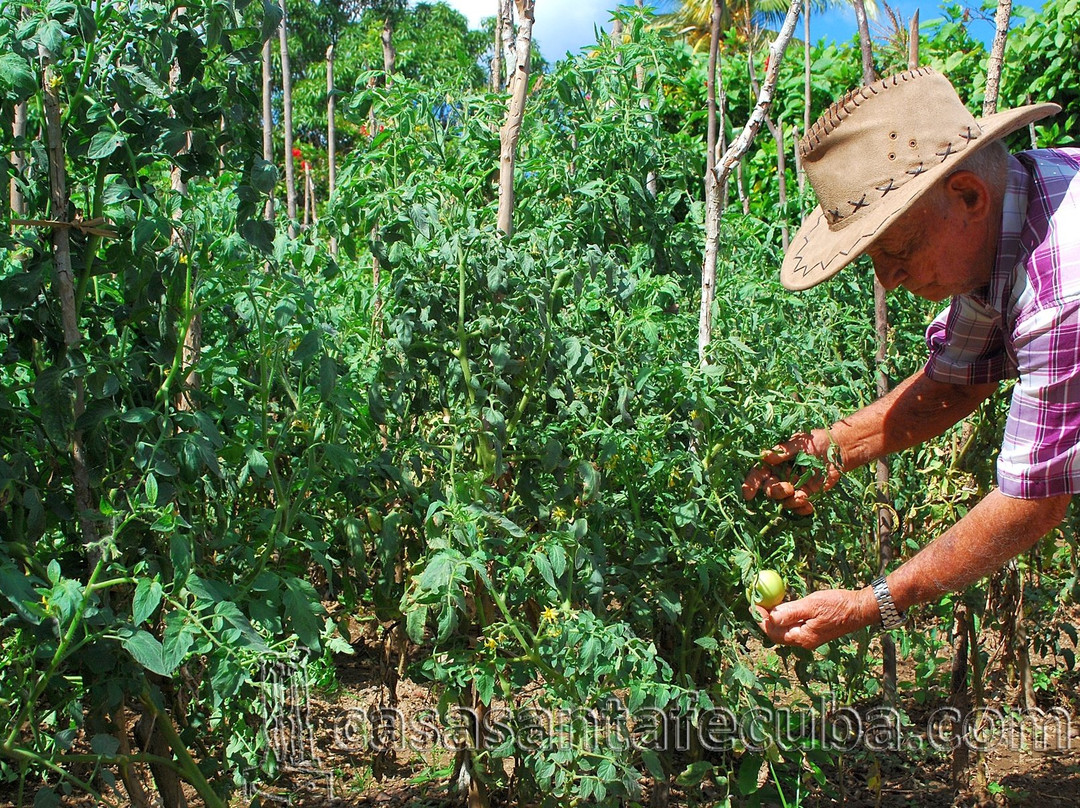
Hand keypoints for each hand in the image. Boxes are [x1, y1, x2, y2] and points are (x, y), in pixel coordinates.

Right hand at [741, 430, 841, 515]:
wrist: (838, 449)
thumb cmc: (816, 441)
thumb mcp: (800, 442)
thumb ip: (783, 451)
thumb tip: (764, 455)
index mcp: (775, 463)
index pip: (759, 473)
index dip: (751, 484)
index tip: (748, 494)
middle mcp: (781, 476)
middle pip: (770, 490)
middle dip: (776, 492)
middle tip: (789, 488)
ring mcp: (793, 487)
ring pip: (784, 501)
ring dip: (790, 502)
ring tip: (803, 497)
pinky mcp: (806, 494)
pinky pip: (799, 507)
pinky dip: (802, 510)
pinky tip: (809, 507)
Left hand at [753, 588, 878, 649]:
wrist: (860, 609)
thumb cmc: (837, 605)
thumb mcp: (811, 605)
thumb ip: (790, 612)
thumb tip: (770, 616)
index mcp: (803, 638)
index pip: (773, 632)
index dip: (761, 619)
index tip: (754, 604)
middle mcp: (804, 641)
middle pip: (777, 633)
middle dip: (765, 619)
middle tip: (758, 602)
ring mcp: (810, 636)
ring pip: (785, 629)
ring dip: (774, 617)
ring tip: (767, 602)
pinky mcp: (814, 630)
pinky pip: (794, 625)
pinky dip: (786, 616)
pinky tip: (783, 605)